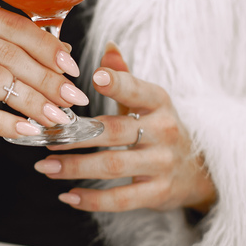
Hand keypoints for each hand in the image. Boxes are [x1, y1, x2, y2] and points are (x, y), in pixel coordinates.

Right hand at [0, 0, 89, 137]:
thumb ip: (17, 42)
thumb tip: (66, 53)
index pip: (15, 26)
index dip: (49, 48)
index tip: (73, 69)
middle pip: (9, 55)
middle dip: (47, 79)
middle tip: (73, 98)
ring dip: (32, 102)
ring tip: (57, 117)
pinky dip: (5, 123)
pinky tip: (28, 130)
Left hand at [34, 43, 216, 213]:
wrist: (199, 171)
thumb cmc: (160, 130)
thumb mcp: (149, 101)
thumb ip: (126, 76)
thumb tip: (108, 45)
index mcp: (159, 103)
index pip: (137, 90)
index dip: (118, 82)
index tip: (94, 76)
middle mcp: (164, 131)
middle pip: (113, 131)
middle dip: (76, 136)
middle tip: (46, 138)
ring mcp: (162, 164)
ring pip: (112, 165)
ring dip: (75, 167)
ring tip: (46, 167)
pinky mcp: (159, 192)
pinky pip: (121, 198)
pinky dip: (91, 200)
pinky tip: (67, 196)